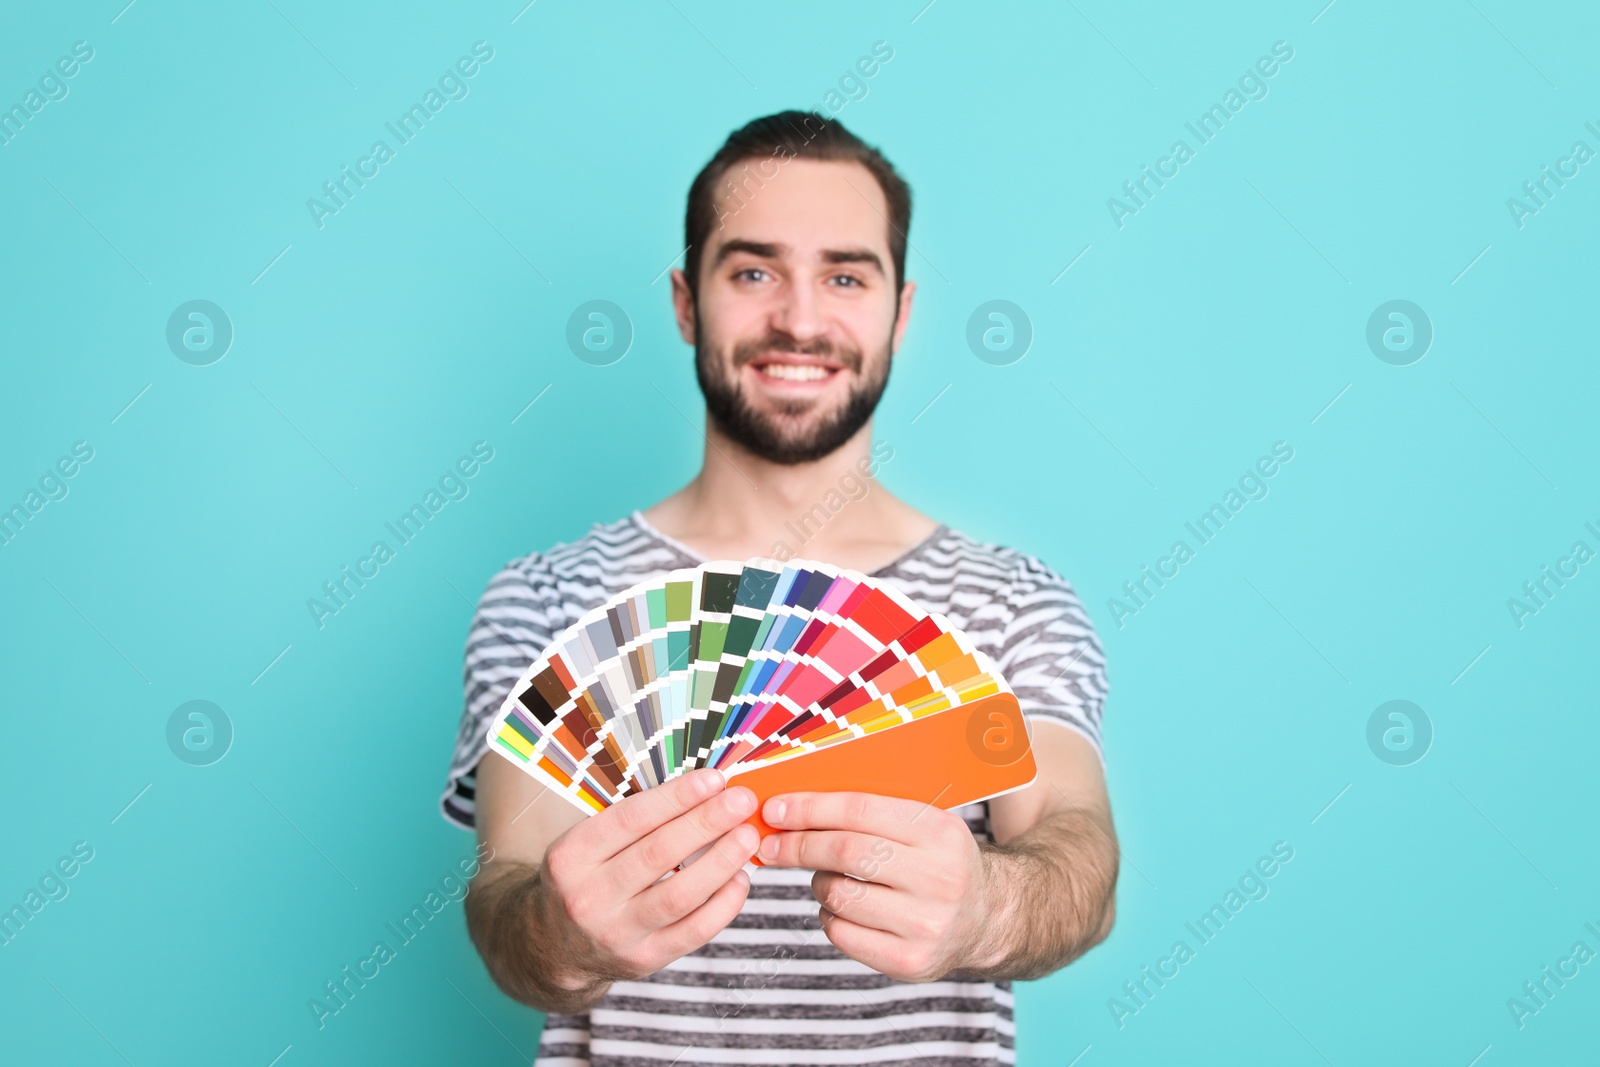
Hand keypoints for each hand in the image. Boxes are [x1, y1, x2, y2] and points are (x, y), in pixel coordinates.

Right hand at [537, 768, 759, 993]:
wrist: (556, 946)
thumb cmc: (584, 878)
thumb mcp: (587, 844)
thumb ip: (634, 821)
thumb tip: (700, 791)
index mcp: (572, 856)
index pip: (631, 819)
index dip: (677, 797)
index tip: (714, 780)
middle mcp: (589, 896)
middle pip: (659, 854)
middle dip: (707, 823)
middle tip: (742, 801)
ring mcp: (616, 933)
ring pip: (679, 895)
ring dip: (721, 862)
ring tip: (748, 837)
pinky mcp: (643, 960)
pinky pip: (693, 931)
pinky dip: (723, 904)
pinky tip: (739, 879)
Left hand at [756, 792, 997, 981]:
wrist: (986, 918)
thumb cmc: (938, 861)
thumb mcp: (925, 824)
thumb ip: (871, 812)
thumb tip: (794, 806)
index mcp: (940, 831)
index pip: (860, 811)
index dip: (809, 808)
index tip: (775, 810)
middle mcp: (939, 877)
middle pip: (845, 853)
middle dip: (798, 846)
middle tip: (770, 845)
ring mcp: (927, 924)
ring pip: (839, 895)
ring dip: (818, 883)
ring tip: (828, 878)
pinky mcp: (911, 961)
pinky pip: (843, 934)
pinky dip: (830, 916)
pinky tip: (843, 908)